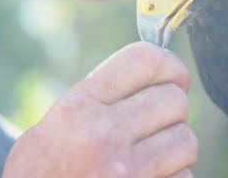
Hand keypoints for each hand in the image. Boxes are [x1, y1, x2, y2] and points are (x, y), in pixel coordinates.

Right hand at [2, 42, 196, 177]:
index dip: (170, 64)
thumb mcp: (52, 126)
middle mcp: (103, 136)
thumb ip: (99, 96)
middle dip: (172, 109)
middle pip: (175, 99)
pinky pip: (185, 176)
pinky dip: (174, 176)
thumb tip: (157, 71)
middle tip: (157, 122)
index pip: (144, 60)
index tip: (176, 76)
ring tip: (152, 154)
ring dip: (176, 147)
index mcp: (78, 108)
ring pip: (186, 140)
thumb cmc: (41, 173)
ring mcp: (126, 172)